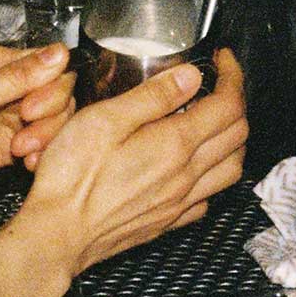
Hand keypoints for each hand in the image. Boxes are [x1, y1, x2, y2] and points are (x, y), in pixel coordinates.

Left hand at [0, 43, 74, 210]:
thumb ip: (15, 78)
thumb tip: (57, 54)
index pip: (49, 64)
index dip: (49, 89)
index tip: (29, 111)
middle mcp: (5, 86)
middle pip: (57, 93)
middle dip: (48, 119)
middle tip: (22, 139)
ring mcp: (9, 116)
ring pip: (53, 120)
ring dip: (45, 139)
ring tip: (20, 153)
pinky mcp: (11, 143)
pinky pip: (43, 143)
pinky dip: (41, 155)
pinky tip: (26, 164)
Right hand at [21, 49, 247, 275]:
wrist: (57, 235)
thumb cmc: (71, 178)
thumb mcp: (104, 119)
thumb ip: (152, 96)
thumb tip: (191, 77)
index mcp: (175, 144)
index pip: (228, 105)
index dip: (232, 76)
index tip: (222, 61)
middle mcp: (185, 176)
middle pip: (238, 135)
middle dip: (236, 102)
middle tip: (219, 85)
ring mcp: (179, 203)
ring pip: (232, 169)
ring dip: (233, 141)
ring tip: (215, 123)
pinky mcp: (167, 222)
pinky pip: (208, 198)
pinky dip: (214, 176)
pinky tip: (195, 169)